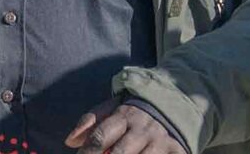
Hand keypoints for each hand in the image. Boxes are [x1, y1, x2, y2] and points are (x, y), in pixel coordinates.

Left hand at [65, 98, 185, 153]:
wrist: (179, 100)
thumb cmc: (137, 113)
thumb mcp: (114, 107)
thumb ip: (91, 120)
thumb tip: (70, 141)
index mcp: (125, 116)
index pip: (100, 137)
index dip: (87, 153)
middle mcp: (143, 129)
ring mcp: (161, 141)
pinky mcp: (177, 150)